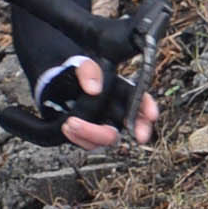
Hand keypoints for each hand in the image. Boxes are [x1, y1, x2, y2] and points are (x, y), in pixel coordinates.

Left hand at [41, 56, 155, 149]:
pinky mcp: (89, 135)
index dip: (148, 108)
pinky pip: (89, 144)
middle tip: (124, 134)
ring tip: (70, 123)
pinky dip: (78, 138)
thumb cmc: (74, 76)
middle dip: (130, 131)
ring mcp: (103, 124)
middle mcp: (116, 110)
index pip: (140, 99)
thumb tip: (94, 89)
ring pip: (109, 137)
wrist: (56, 87)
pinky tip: (67, 128)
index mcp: (120, 91)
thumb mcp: (81, 65)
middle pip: (131, 124)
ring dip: (92, 134)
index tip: (151, 116)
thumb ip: (88, 70)